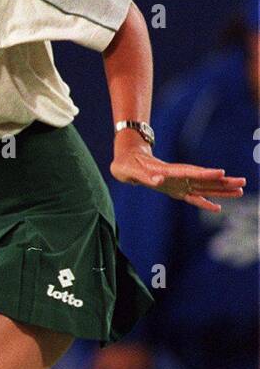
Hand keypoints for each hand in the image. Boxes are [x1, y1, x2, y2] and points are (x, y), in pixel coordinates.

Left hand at [111, 139, 245, 212]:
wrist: (126, 160)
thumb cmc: (126, 165)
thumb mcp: (131, 171)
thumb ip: (145, 176)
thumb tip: (158, 180)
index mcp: (168, 171)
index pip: (191, 172)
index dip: (206, 174)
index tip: (222, 173)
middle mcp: (178, 177)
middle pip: (204, 180)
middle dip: (223, 182)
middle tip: (242, 183)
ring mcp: (179, 183)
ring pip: (204, 188)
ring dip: (221, 190)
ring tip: (240, 191)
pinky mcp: (176, 190)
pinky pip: (193, 197)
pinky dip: (205, 202)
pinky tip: (217, 207)